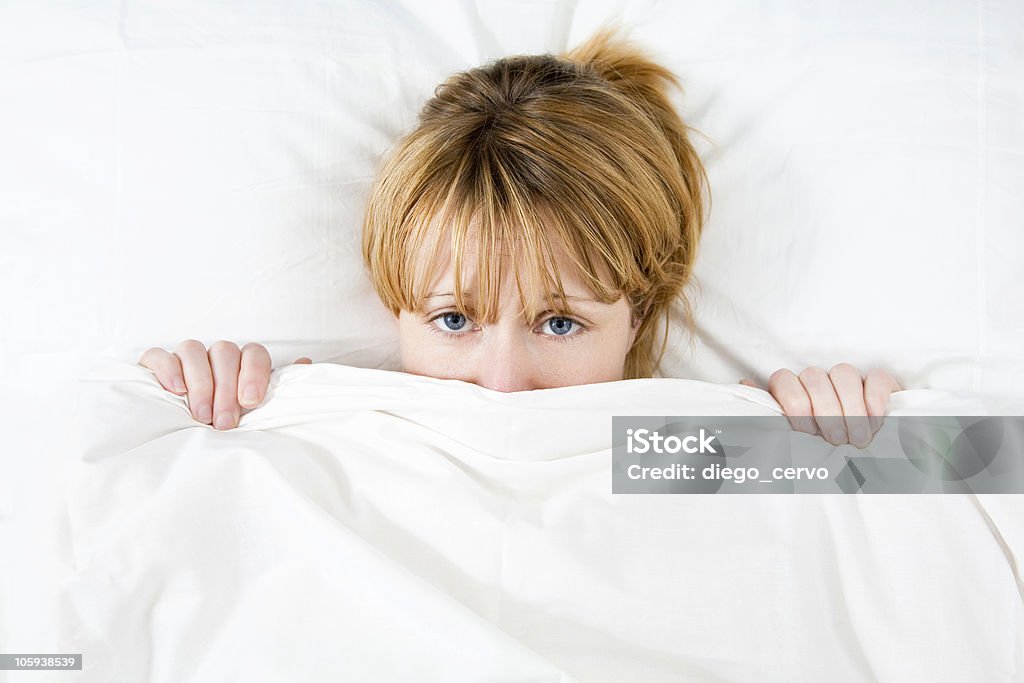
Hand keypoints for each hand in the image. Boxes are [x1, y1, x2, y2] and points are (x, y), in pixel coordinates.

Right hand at [139, 340, 311, 429]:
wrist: (182, 432)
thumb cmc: (227, 420)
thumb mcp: (255, 410)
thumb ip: (279, 388)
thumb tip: (307, 363)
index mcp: (242, 363)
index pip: (254, 353)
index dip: (254, 373)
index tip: (251, 402)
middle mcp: (215, 356)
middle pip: (225, 352)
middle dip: (226, 388)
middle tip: (225, 423)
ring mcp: (185, 357)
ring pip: (193, 350)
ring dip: (200, 383)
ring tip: (202, 416)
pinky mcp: (155, 363)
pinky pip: (159, 355)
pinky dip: (168, 370)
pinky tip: (176, 392)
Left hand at [739, 363, 901, 447]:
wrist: (858, 462)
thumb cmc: (815, 452)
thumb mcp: (788, 440)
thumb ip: (767, 416)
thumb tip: (744, 387)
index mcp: (791, 391)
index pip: (784, 379)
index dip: (794, 403)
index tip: (805, 432)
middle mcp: (817, 381)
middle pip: (815, 377)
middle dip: (826, 410)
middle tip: (836, 440)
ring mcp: (847, 380)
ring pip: (844, 374)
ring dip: (851, 408)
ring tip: (858, 438)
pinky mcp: (877, 383)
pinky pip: (876, 378)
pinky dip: (874, 398)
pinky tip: (874, 421)